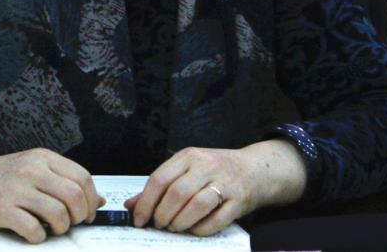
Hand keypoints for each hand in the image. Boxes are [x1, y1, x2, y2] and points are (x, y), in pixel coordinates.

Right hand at [0, 148, 103, 243]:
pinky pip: (33, 229)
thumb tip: (97, 201)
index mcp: (42, 157)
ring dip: (61, 228)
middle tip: (73, 223)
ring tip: (53, 228)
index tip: (88, 213)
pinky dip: (39, 237)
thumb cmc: (0, 177)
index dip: (91, 199)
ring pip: (58, 213)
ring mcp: (16, 189)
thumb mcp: (33, 169)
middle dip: (80, 216)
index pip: (82, 177)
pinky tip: (34, 233)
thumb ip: (63, 181)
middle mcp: (32, 170)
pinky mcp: (2, 209)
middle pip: (74, 196)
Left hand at [124, 139, 305, 235]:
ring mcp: (225, 182)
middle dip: (162, 215)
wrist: (255, 170)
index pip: (160, 178)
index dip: (146, 202)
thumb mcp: (187, 169)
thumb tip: (130, 205)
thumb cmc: (215, 171)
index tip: (139, 218)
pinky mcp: (239, 200)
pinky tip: (194, 230)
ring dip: (180, 223)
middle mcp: (206, 166)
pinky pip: (216, 220)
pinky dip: (200, 229)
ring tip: (174, 228)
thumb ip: (160, 186)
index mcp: (189, 156)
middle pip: (177, 193)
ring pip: (196, 206)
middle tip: (158, 225)